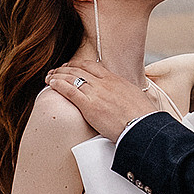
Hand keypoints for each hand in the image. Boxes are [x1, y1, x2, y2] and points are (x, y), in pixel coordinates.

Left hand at [46, 64, 161, 140]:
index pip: (92, 66)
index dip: (78, 65)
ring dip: (58, 75)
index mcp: (116, 79)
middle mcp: (104, 83)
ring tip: (49, 77)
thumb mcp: (135, 97)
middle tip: (56, 71)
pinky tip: (52, 84)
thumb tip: (124, 97)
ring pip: (72, 78)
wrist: (143, 127)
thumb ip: (124, 93)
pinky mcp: (89, 106)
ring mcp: (96, 93)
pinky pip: (70, 91)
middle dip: (65, 69)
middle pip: (79, 70)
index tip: (71, 67)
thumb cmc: (143, 117)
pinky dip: (59, 85)